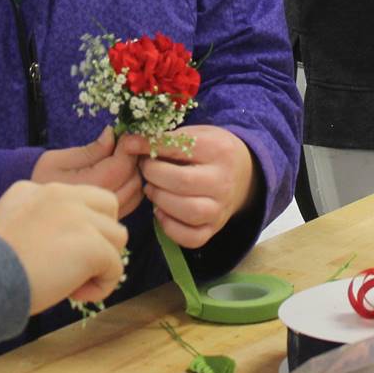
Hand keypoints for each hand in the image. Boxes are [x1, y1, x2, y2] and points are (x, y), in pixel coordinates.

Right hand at [0, 181, 128, 312]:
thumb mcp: (9, 227)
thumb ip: (39, 223)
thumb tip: (64, 248)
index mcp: (37, 189)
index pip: (78, 199)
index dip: (77, 228)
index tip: (55, 254)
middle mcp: (60, 194)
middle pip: (108, 206)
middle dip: (101, 235)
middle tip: (76, 265)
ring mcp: (79, 217)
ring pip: (118, 236)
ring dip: (102, 263)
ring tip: (73, 283)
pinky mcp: (92, 245)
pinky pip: (115, 267)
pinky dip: (101, 286)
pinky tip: (75, 294)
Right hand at [30, 126, 142, 217]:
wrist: (31, 211)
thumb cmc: (41, 181)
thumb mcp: (58, 160)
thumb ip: (90, 150)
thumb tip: (112, 134)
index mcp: (91, 187)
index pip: (123, 164)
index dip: (130, 145)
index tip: (124, 134)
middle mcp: (104, 205)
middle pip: (135, 177)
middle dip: (133, 157)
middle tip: (120, 144)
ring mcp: (110, 216)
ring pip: (137, 189)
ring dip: (133, 171)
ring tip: (117, 158)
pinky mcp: (111, 219)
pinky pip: (134, 200)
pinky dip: (131, 184)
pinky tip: (117, 174)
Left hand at [120, 125, 258, 248]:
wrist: (243, 173)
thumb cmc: (211, 150)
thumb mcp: (196, 135)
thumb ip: (167, 138)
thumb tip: (130, 143)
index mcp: (219, 150)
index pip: (181, 148)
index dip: (151, 147)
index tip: (132, 144)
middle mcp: (223, 182)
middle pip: (182, 182)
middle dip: (154, 175)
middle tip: (145, 169)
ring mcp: (221, 209)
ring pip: (188, 212)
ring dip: (160, 200)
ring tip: (152, 189)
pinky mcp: (214, 228)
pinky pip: (191, 238)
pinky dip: (170, 228)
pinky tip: (162, 211)